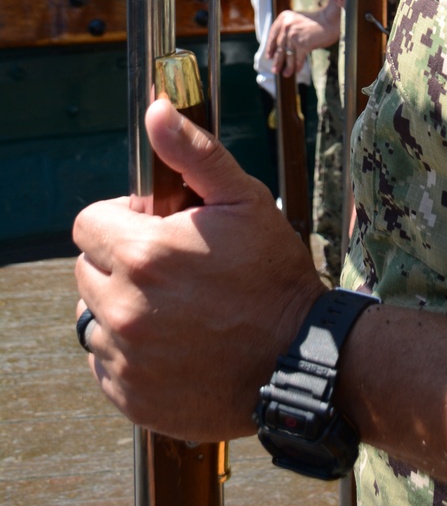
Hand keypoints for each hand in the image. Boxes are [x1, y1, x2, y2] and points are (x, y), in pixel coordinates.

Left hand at [73, 97, 323, 440]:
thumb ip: (193, 153)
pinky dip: (130, 352)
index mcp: (143, 254)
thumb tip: (158, 110)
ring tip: (177, 307)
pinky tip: (175, 341)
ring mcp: (124, 357)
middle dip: (123, 261)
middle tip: (174, 267)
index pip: (89, 224)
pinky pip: (106, 363)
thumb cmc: (273, 275)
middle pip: (89, 269)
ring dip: (124, 307)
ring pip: (94, 317)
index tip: (159, 228)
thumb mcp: (244, 200)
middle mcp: (124, 308)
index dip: (124, 220)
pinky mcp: (129, 395)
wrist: (298, 358)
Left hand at [265, 1, 339, 75]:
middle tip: (275, 70)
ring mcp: (294, 35)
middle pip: (279, 46)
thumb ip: (288, 29)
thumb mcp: (297, 20)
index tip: (269, 56)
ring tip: (286, 74)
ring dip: (287, 66)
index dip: (270, 47)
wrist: (331, 20)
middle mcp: (286, 25)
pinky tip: (297, 70)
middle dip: (277, 60)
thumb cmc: (316, 21)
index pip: (272, 35)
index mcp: (283, 18)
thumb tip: (279, 49)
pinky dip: (298, 65)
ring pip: (288, 54)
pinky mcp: (303, 44)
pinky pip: (298, 58)